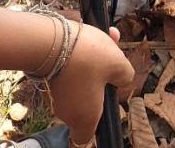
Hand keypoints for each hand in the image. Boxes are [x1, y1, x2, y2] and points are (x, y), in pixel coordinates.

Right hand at [48, 23, 134, 144]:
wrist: (50, 40)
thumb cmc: (88, 58)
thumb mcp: (119, 64)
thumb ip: (125, 77)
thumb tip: (122, 79)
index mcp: (85, 118)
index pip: (86, 137)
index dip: (97, 125)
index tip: (106, 104)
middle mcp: (67, 112)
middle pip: (88, 104)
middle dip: (102, 81)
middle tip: (112, 59)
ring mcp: (56, 96)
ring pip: (81, 82)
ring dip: (94, 64)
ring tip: (106, 38)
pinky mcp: (49, 79)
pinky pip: (70, 71)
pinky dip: (80, 57)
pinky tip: (90, 37)